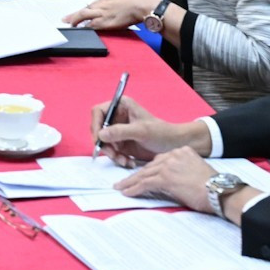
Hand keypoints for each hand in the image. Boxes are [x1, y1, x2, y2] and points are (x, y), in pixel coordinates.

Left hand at [63, 0, 161, 31]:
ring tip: (71, 26)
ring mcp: (103, 14)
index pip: (88, 6)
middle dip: (73, 16)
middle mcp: (101, 5)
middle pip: (83, 10)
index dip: (79, 12)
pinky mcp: (107, 22)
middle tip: (65, 20)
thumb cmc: (133, 2)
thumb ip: (109, 4)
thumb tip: (104, 10)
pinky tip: (83, 30)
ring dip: (76, 21)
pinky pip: (93, 25)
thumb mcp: (117, 0)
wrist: (141, 4)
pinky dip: (87, 27)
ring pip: (84, 16)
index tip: (72, 15)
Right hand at [91, 95, 211, 168]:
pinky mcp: (121, 143)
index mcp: (121, 106)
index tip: (99, 139)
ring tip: (124, 161)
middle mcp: (116, 117)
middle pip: (98, 129)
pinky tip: (128, 162)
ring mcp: (118, 131)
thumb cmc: (161, 133)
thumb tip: (100, 134)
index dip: (96, 125)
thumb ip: (120, 131)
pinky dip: (117, 158)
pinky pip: (112, 151)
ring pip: (104, 143)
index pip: (98, 112)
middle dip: (104, 144)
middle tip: (113, 154)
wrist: (174, 146)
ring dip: (111, 154)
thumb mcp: (141, 131)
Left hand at [114, 147, 222, 212]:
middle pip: (150, 166)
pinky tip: (127, 193)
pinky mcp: (165, 178)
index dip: (148, 170)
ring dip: (130, 182)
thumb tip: (170, 182)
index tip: (141, 175)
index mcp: (182, 152)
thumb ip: (180, 171)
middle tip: (124, 181)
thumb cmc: (212, 187)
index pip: (159, 160)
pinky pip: (145, 184)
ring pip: (144, 174)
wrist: (220, 191)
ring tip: (120, 188)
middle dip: (136, 175)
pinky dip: (134, 189)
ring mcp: (168, 165)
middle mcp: (173, 155)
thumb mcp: (195, 171)